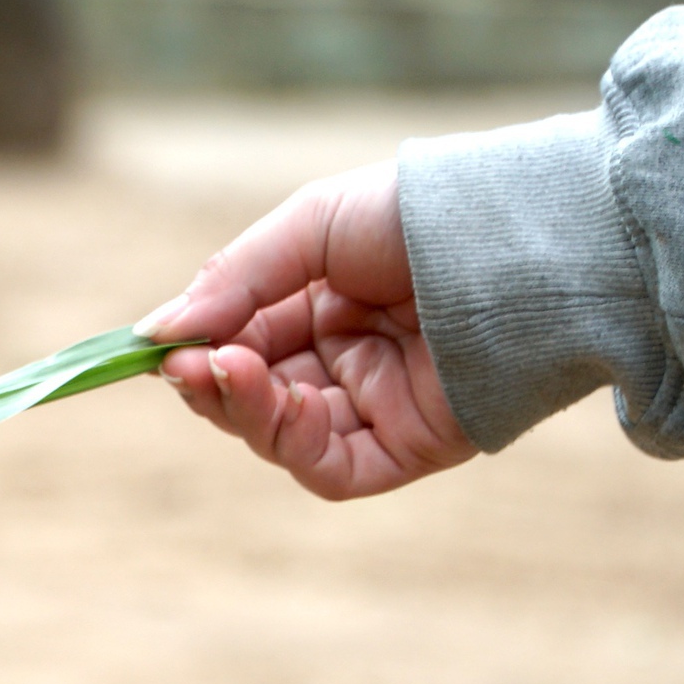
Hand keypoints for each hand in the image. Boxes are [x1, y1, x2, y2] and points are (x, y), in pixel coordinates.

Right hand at [142, 161, 475, 499]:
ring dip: (242, 408)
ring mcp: (374, 409)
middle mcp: (344, 363)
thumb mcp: (312, 227)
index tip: (157, 347)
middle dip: (210, 382)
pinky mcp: (407, 449)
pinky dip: (292, 443)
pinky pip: (331, 469)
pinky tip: (281, 401)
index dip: (195, 350)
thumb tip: (155, 332)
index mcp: (322, 307)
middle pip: (250, 397)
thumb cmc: (424, 215)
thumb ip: (235, 279)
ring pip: (280, 436)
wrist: (528, 239)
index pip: (238, 345)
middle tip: (182, 364)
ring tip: (227, 370)